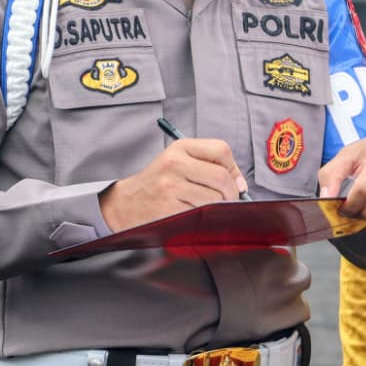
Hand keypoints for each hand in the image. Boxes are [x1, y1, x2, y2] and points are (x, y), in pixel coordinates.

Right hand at [99, 138, 246, 231]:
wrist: (125, 204)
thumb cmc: (159, 183)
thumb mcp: (179, 162)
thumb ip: (209, 165)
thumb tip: (240, 184)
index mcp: (180, 147)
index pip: (221, 150)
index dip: (234, 169)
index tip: (235, 182)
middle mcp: (174, 163)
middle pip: (221, 177)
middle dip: (231, 193)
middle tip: (227, 200)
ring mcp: (170, 186)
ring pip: (214, 198)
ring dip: (217, 207)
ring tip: (206, 207)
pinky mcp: (168, 207)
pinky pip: (200, 214)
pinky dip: (204, 217)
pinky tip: (193, 214)